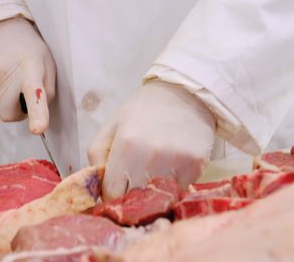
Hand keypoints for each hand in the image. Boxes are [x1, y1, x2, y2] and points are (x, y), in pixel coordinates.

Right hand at [0, 18, 55, 133]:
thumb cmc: (27, 49)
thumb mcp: (46, 63)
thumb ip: (46, 91)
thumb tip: (36, 117)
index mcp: (30, 66)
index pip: (34, 92)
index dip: (37, 113)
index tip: (37, 129)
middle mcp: (5, 72)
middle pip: (10, 114)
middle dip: (18, 111)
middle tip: (23, 91)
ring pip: (1, 106)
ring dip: (8, 97)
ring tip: (10, 73)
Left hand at [88, 81, 213, 199]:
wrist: (184, 92)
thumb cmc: (143, 111)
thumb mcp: (111, 127)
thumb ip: (97, 157)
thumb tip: (96, 190)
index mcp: (126, 146)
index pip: (112, 194)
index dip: (112, 195)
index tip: (117, 189)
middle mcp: (151, 156)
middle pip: (136, 201)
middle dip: (132, 198)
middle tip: (135, 183)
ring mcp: (176, 162)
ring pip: (159, 199)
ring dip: (154, 194)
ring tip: (155, 173)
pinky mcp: (196, 165)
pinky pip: (180, 191)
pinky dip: (174, 187)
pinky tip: (172, 168)